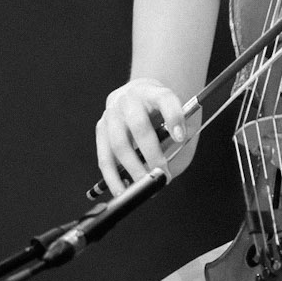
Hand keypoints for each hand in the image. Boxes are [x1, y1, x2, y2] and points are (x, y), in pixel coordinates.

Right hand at [96, 77, 189, 196]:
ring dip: (132, 168)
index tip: (181, 137)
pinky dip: (112, 176)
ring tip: (143, 187)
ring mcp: (112, 113)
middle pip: (139, 125)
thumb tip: (168, 171)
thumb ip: (177, 139)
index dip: (173, 117)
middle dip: (152, 154)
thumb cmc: (160, 111)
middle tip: (163, 175)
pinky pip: (104, 156)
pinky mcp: (100, 128)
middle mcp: (129, 98)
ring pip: (119, 143)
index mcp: (153, 91)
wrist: (137, 94)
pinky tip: (123, 189)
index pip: (164, 99)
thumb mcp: (174, 116)